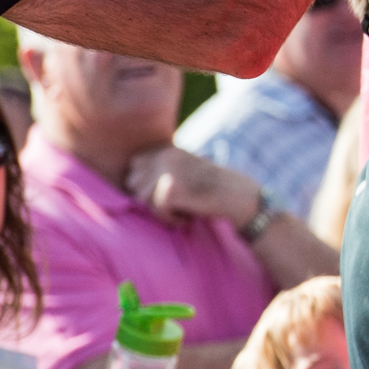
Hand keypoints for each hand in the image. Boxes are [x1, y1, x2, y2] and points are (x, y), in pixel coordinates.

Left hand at [125, 145, 260, 228]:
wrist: (240, 197)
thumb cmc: (214, 188)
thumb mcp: (187, 168)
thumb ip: (162, 167)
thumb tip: (129, 180)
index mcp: (167, 149)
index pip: (134, 167)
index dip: (147, 183)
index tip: (172, 191)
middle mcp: (164, 156)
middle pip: (134, 184)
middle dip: (150, 197)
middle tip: (178, 201)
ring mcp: (167, 172)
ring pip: (142, 199)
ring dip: (161, 210)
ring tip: (184, 208)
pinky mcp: (170, 190)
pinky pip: (155, 211)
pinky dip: (170, 219)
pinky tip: (187, 216)